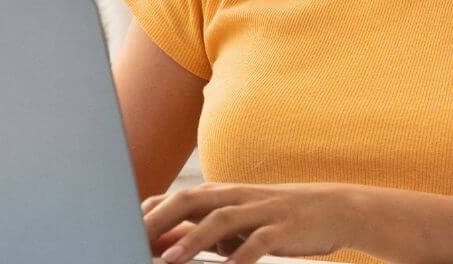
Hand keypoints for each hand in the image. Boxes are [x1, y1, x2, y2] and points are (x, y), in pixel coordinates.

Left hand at [140, 181, 362, 263]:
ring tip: (169, 260)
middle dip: (159, 220)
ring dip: (192, 240)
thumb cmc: (275, 218)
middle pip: (190, 200)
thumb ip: (201, 230)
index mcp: (220, 194)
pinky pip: (259, 242)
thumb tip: (162, 244)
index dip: (147, 213)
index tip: (120, 230)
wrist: (332, 209)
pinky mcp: (283, 226)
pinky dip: (242, 257)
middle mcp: (236, 196)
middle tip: (132, 240)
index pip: (174, 198)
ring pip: (220, 219)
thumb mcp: (235, 222)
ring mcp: (260, 210)